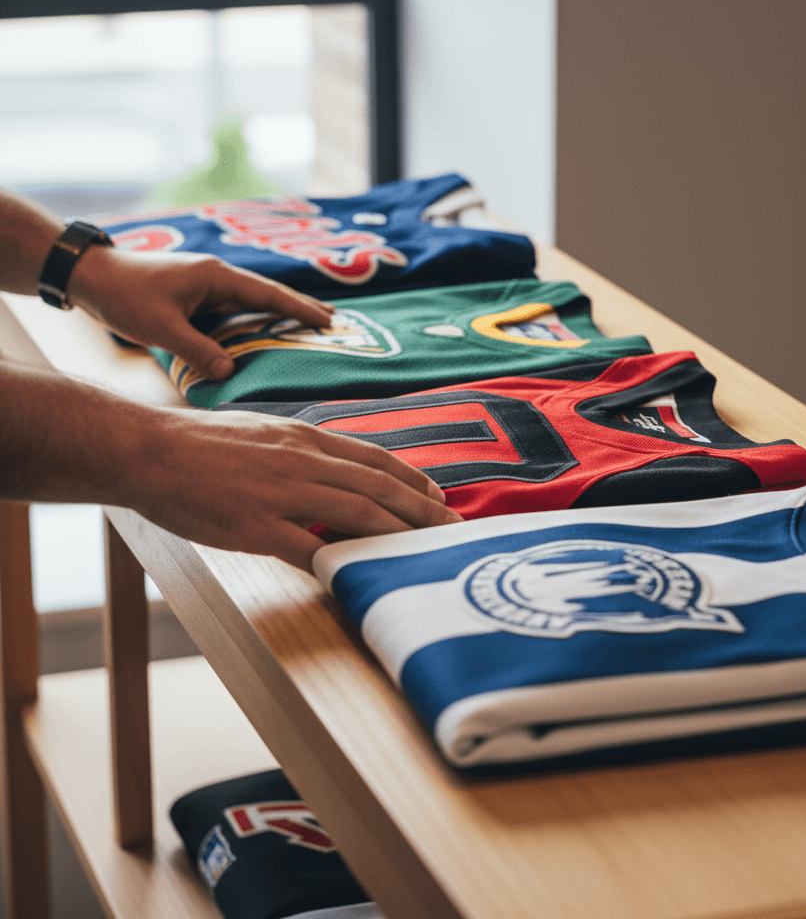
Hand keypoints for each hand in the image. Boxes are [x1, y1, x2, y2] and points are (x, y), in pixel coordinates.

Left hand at [67, 247, 333, 380]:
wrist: (90, 275)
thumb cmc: (124, 296)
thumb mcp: (160, 327)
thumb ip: (198, 350)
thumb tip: (230, 372)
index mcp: (216, 277)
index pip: (268, 293)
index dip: (300, 308)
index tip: (329, 320)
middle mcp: (218, 277)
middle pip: (269, 293)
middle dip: (301, 306)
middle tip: (334, 320)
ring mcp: (208, 285)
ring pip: (254, 301)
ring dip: (281, 312)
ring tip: (311, 324)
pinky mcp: (198, 296)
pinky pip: (237, 309)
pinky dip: (258, 318)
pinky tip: (268, 329)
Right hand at [135, 408, 461, 569]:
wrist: (148, 450)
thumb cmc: (199, 443)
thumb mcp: (262, 432)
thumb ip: (299, 450)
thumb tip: (329, 467)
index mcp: (304, 438)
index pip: (373, 457)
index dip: (411, 477)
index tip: (437, 493)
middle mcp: (302, 461)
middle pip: (378, 486)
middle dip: (422, 508)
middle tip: (454, 526)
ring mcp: (281, 493)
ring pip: (358, 514)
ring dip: (400, 534)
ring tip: (427, 550)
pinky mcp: (256, 527)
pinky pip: (309, 548)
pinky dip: (341, 562)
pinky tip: (364, 575)